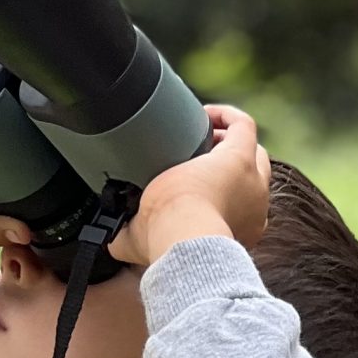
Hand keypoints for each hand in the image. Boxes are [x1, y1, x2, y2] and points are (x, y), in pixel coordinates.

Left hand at [107, 103, 269, 266]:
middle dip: (225, 160)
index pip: (238, 203)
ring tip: (197, 130)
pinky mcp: (242, 156)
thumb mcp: (140, 243)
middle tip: (194, 151)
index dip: (218, 186)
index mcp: (236, 229)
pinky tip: (202, 113)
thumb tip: (104, 232)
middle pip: (252, 174)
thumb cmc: (166, 243)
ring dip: (225, 138)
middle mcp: (252, 207)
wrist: (184, 237)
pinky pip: (243, 126)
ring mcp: (252, 182)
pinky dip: (224, 116)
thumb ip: (125, 237)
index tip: (191, 176)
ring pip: (250, 150)